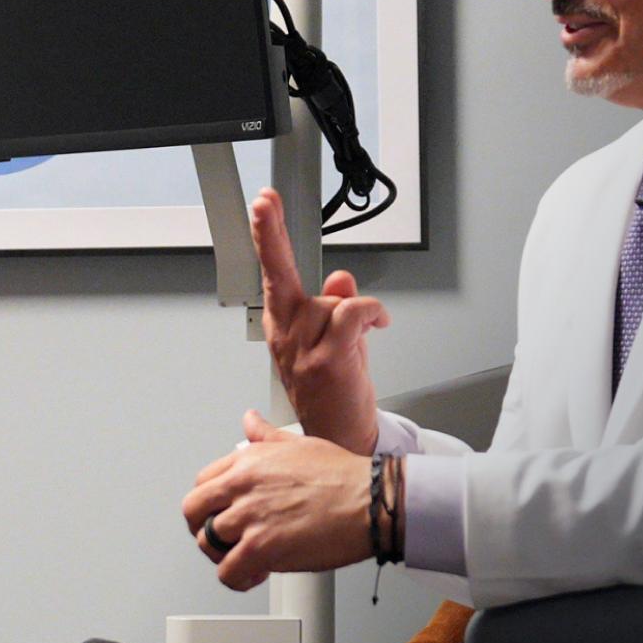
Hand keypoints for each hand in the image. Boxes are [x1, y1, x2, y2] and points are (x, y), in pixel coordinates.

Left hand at [182, 409, 375, 590]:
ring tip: (244, 557)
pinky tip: (254, 575)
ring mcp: (250, 517)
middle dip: (202, 528)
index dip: (207, 502)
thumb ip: (265, 435)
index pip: (202, 482)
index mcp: (247, 461)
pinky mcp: (262, 547)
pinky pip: (228, 572)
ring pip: (208, 543)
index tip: (218, 511)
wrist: (371, 500)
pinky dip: (236, 579)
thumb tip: (249, 420)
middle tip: (220, 539)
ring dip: (223, 555)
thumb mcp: (298, 443)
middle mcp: (242, 486)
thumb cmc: (343, 474)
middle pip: (194, 511)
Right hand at [252, 188, 387, 453]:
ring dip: (356, 314)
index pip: (272, 276)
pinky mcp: (327, 359)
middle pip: (280, 274)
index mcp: (283, 329)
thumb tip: (340, 278)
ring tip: (361, 338)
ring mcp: (303, 348)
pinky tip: (378, 325)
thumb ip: (336, 306)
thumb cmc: (336, 396)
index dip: (268, 239)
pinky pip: (353, 311)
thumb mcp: (337, 343)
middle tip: (266, 202)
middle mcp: (286, 336)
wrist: (342, 440)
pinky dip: (372, 313)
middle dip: (272, 234)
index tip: (264, 208)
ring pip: (334, 300)